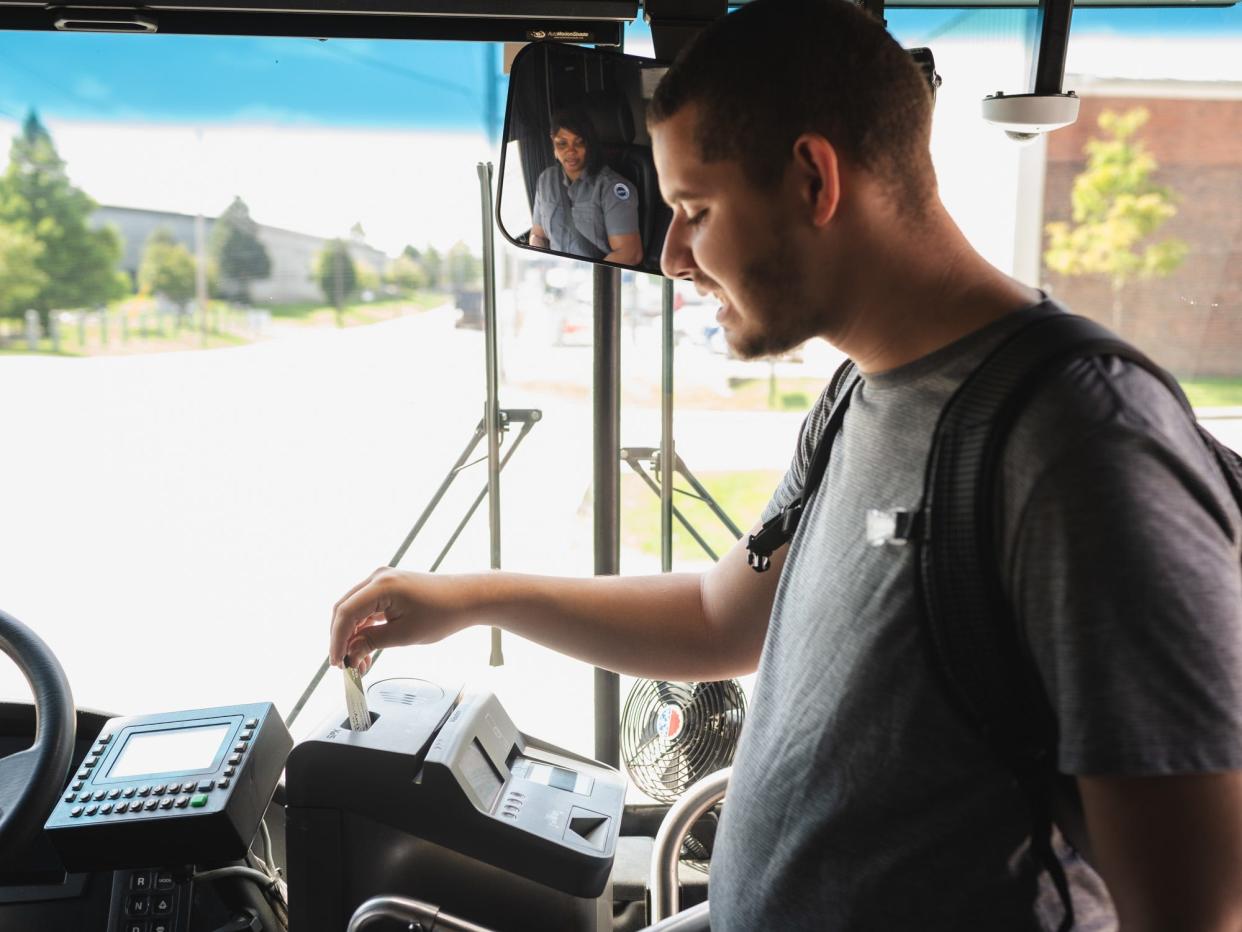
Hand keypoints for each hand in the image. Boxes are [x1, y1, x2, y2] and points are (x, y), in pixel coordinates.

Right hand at [329, 568, 475, 674]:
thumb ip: (372, 642)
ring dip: (353, 637)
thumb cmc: (444, 612)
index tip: (337, 662)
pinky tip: (366, 650)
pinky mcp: (387, 588)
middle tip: (344, 665)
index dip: (337, 640)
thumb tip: (350, 653)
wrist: (466, 598)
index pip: (346, 613)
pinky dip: (363, 629)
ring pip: (353, 611)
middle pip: (344, 610)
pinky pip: (366, 609)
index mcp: (381, 585)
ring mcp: (382, 581)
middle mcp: (377, 578)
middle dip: (342, 639)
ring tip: (359, 663)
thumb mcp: (405, 634)